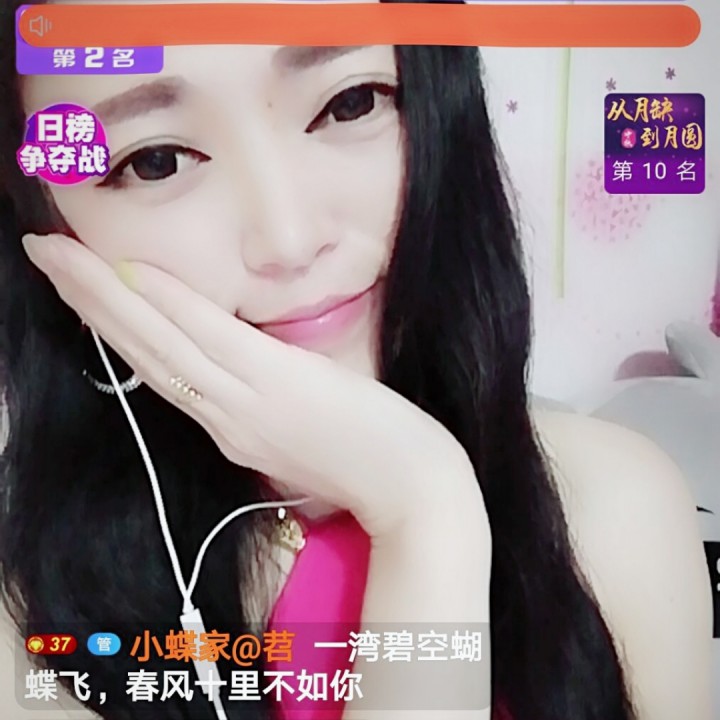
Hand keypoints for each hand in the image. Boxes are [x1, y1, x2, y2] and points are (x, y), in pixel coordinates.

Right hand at [23, 233, 480, 537]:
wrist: (411, 491)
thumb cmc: (365, 460)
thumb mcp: (300, 428)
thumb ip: (264, 398)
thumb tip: (248, 360)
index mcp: (229, 424)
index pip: (158, 368)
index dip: (114, 327)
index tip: (84, 287)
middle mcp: (222, 417)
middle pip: (142, 352)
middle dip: (89, 300)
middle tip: (46, 252)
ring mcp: (245, 404)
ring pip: (161, 344)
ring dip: (106, 295)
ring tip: (61, 254)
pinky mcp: (277, 387)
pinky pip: (211, 339)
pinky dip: (168, 305)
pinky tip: (133, 274)